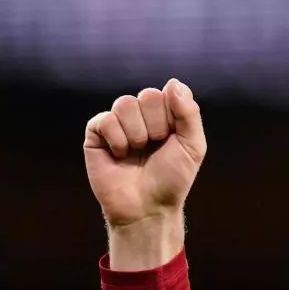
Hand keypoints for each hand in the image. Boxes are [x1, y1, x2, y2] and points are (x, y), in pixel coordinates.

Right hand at [84, 79, 206, 226]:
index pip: (168, 93)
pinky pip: (104, 119)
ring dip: (136, 133)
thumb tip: (173, 82)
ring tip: (137, 153)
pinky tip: (119, 155)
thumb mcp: (192, 147)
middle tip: (155, 147)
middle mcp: (141, 116)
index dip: (173, 117)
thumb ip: (189, 113)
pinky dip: (116, 139)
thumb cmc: (172, 179)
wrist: (148, 207)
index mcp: (165, 116)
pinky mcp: (96, 134)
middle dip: (156, 125)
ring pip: (124, 103)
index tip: (173, 139)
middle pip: (147, 96)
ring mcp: (118, 123)